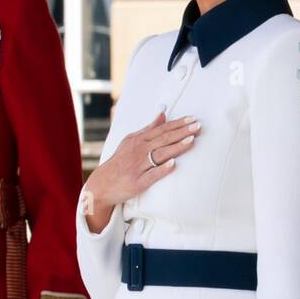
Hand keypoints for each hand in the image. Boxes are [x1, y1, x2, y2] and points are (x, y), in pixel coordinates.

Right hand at [81, 112, 200, 232]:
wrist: (101, 184)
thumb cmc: (120, 161)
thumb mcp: (131, 141)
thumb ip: (148, 129)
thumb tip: (162, 114)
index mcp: (138, 140)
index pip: (161, 129)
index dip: (178, 124)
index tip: (193, 119)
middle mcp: (138, 151)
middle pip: (163, 139)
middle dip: (181, 132)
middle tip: (198, 126)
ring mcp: (138, 167)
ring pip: (160, 154)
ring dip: (176, 147)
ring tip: (191, 140)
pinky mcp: (137, 182)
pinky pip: (151, 175)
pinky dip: (161, 169)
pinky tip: (173, 164)